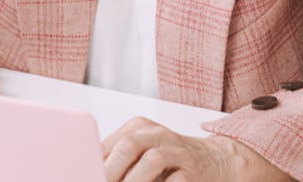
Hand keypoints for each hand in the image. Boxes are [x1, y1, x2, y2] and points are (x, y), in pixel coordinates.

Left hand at [101, 117, 291, 181]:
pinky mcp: (193, 172)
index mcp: (141, 127)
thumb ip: (119, 157)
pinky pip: (176, 181)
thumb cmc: (171, 158)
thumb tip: (91, 169)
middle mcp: (159, 135)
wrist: (217, 160)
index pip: (112, 141)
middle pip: (130, 144)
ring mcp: (178, 152)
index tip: (85, 173)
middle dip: (112, 169)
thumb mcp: (142, 149)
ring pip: (153, 160)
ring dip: (134, 180)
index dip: (96, 161)